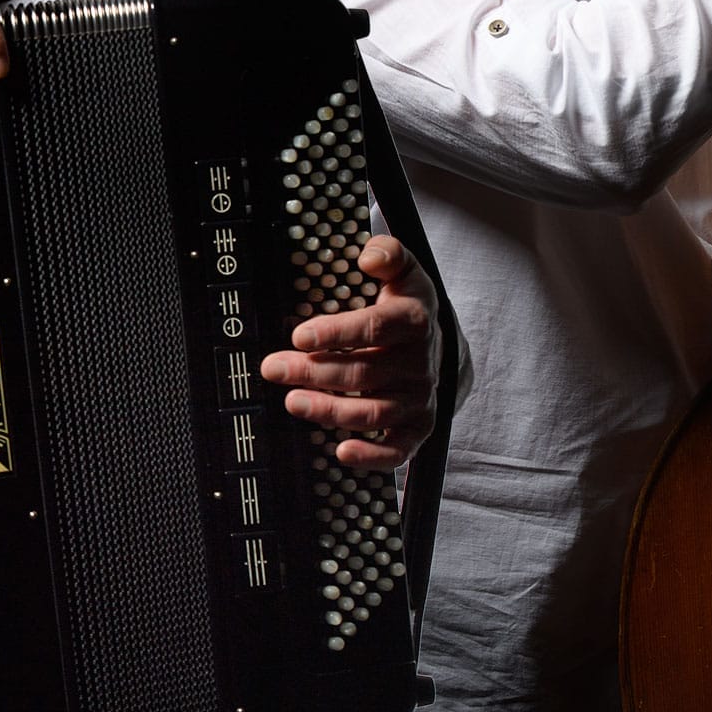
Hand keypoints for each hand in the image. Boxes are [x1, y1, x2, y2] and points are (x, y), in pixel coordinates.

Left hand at [261, 233, 440, 471]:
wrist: (438, 343)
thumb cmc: (405, 305)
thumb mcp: (403, 271)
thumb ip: (388, 254)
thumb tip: (369, 257)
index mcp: (414, 321)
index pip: (375, 327)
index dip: (336, 333)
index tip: (299, 337)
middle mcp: (421, 363)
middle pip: (364, 373)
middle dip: (314, 372)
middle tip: (274, 368)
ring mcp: (419, 398)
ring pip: (374, 412)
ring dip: (330, 411)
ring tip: (292, 402)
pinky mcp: (419, 427)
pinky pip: (398, 450)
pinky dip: (372, 457)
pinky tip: (341, 452)